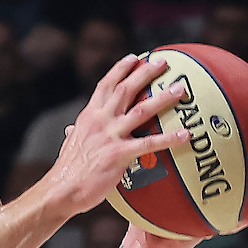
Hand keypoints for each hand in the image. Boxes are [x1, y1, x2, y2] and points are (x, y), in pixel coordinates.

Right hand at [44, 56, 193, 213]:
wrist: (62, 189)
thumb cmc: (68, 170)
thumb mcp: (71, 143)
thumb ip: (76, 133)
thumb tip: (71, 129)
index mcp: (89, 116)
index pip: (105, 84)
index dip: (121, 69)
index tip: (135, 57)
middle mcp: (100, 120)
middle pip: (126, 89)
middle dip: (145, 73)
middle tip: (163, 62)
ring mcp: (110, 136)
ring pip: (141, 110)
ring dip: (163, 98)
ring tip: (180, 90)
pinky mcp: (119, 154)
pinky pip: (149, 143)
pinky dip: (169, 138)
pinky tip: (185, 135)